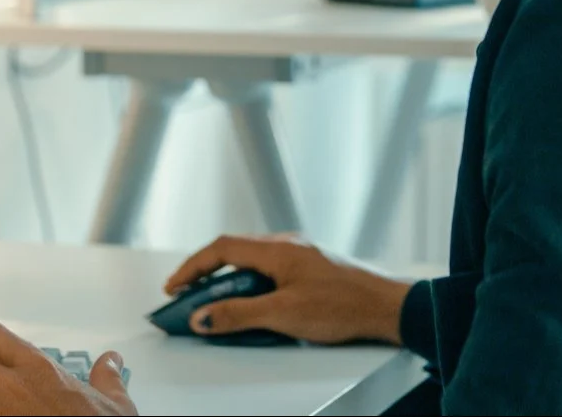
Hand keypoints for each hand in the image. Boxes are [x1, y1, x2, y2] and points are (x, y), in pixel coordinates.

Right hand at [163, 234, 411, 344]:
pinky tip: (251, 305)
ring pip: (252, 262)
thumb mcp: (283, 314)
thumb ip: (239, 315)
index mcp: (277, 249)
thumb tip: (203, 316)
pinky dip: (249, 285)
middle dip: (206, 274)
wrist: (386, 307)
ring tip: (214, 306)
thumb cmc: (343, 305)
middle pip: (234, 252)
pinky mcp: (310, 269)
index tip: (175, 287)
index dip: (193, 267)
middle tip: (187, 297)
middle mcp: (287, 245)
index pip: (222, 248)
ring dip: (229, 282)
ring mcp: (300, 255)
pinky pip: (269, 270)